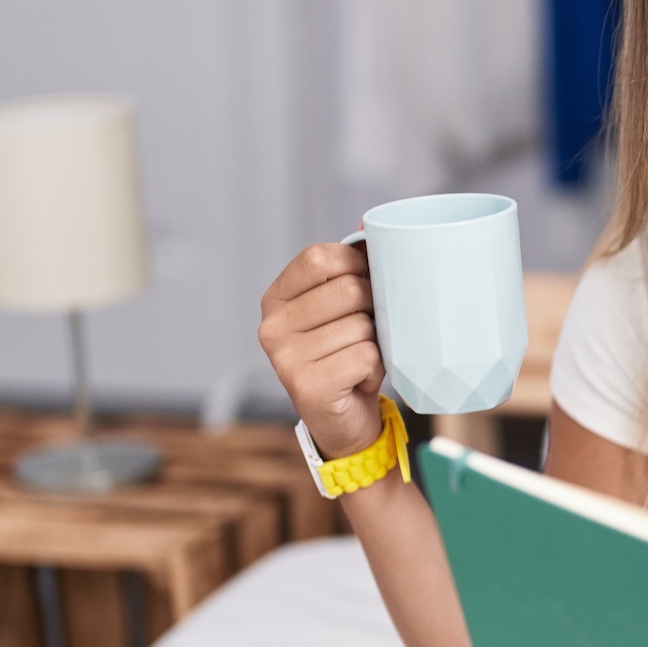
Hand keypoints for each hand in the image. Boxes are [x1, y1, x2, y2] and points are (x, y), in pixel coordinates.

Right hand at [259, 239, 383, 460]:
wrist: (344, 423)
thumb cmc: (349, 357)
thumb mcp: (346, 309)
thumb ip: (350, 268)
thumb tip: (365, 223)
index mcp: (276, 299)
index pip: (319, 257)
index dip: (356, 264)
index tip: (369, 281)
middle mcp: (271, 326)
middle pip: (348, 289)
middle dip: (374, 309)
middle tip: (368, 332)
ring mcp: (285, 357)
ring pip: (362, 326)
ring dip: (376, 344)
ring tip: (359, 360)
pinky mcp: (307, 385)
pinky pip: (366, 355)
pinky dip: (375, 369)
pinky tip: (359, 380)